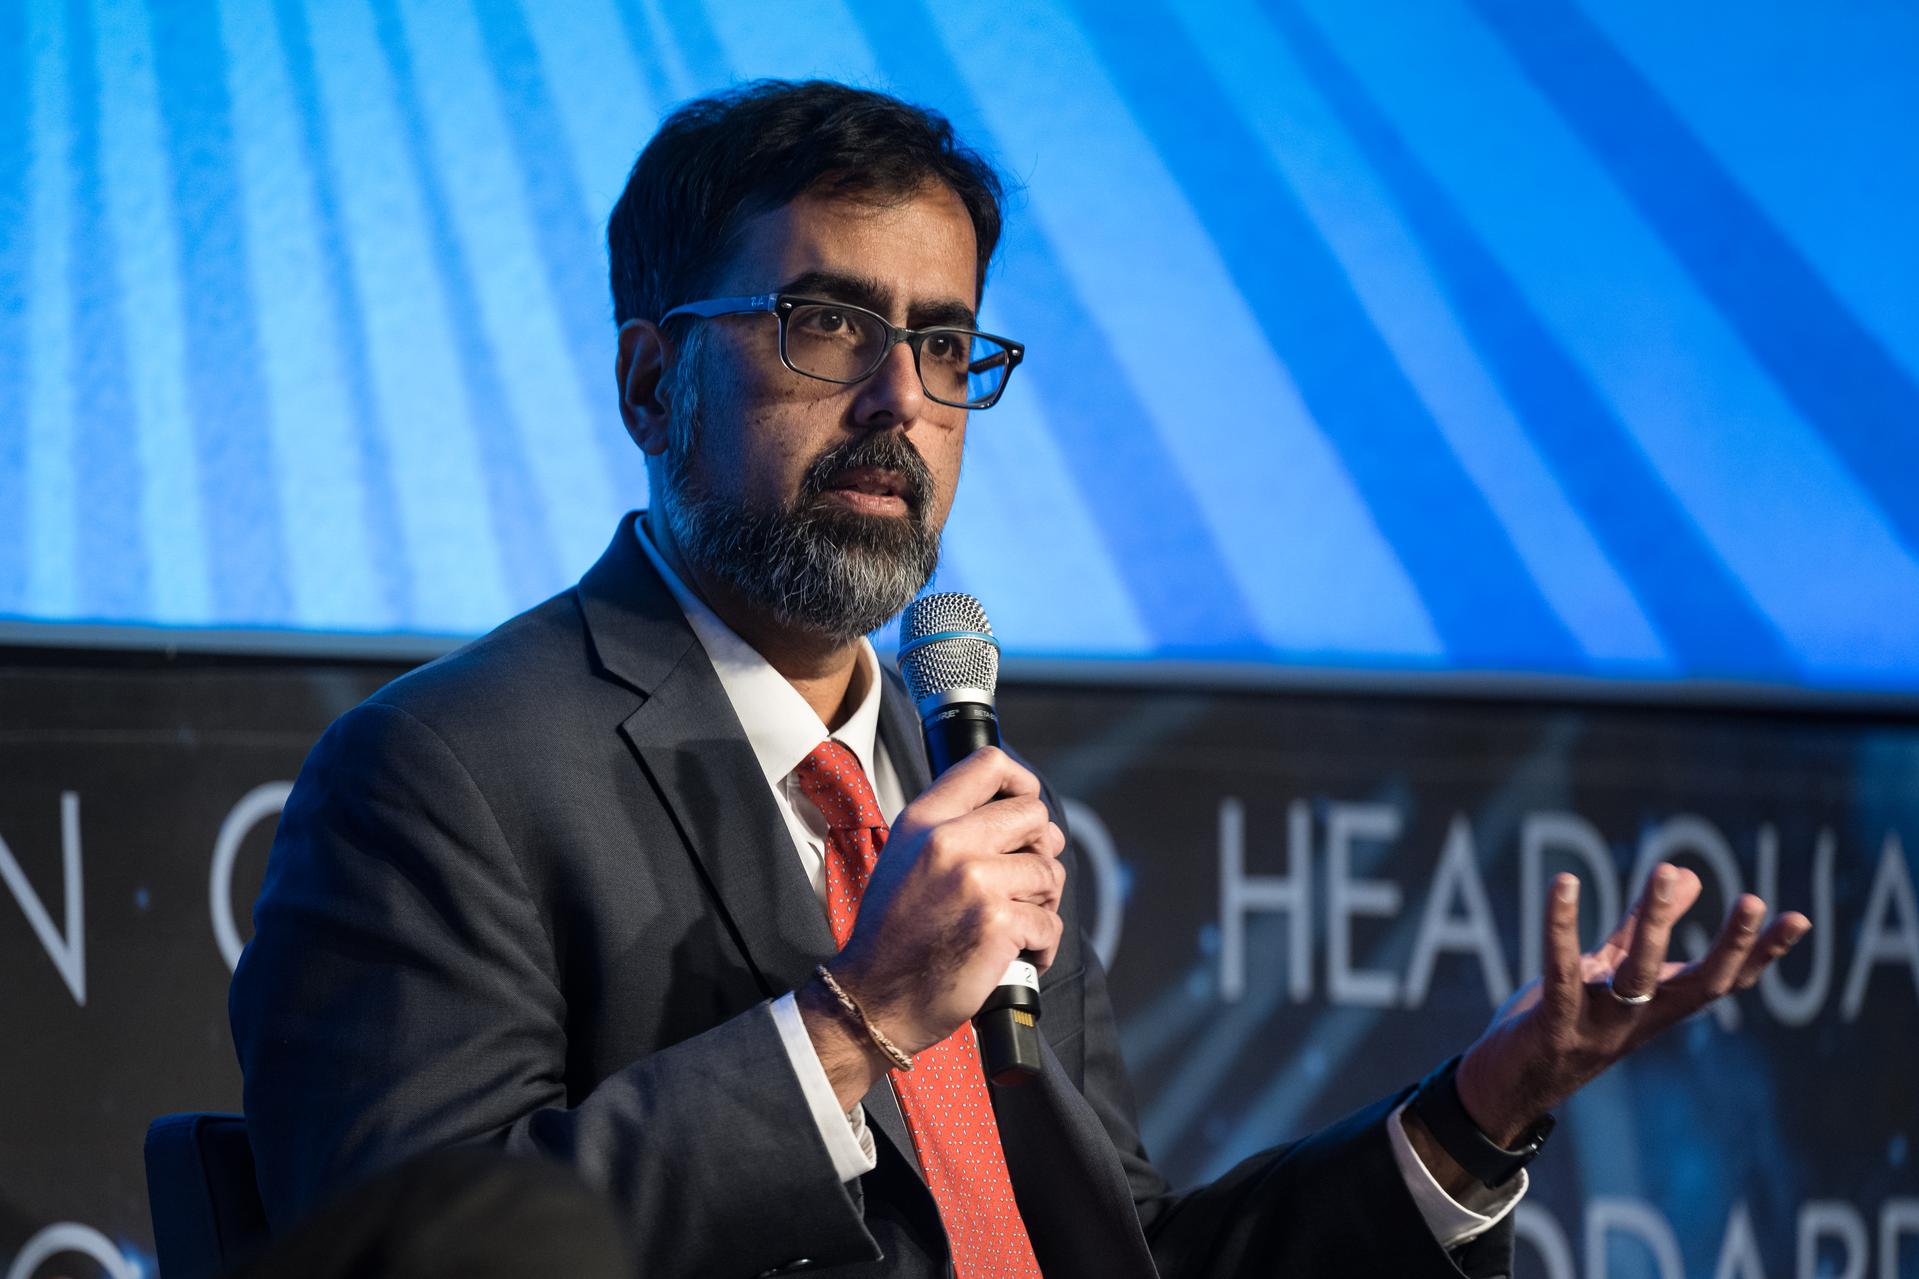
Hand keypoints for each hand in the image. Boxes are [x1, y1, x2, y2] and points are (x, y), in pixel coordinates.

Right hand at [804, 747, 1064, 1093]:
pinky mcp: (998, 922)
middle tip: (1022, 884)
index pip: (988, 764)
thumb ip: (954, 829)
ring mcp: (976, 880)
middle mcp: (949, 841)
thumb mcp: (905, 859)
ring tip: (1015, 925)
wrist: (874, 999)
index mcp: (925, 820)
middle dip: (1039, 852)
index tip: (1026, 809)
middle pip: (1034, 816)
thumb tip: (1029, 821)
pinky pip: (1050, 923)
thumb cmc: (894, 935)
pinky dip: (1042, 946)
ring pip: (1048, 872)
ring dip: (1042, 903)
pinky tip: (1017, 955)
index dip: (1021, 782)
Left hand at [1454, 863, 1810, 1145]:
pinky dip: (1561, 926)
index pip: (1724, 982)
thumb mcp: (1607, 972)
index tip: (1798, 919)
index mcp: (1658, 1008)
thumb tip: (1686, 875)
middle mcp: (1639, 1021)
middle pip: (1697, 986)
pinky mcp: (1554, 1024)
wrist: (1506, 1087)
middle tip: (1752, 899)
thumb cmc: (1562, 1021)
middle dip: (1728, 946)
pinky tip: (1563, 883)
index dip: (1761, 954)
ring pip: (1636, 977)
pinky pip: (1562, 971)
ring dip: (1652, 926)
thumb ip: (1640, 927)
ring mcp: (1598, 1027)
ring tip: (1664, 873)